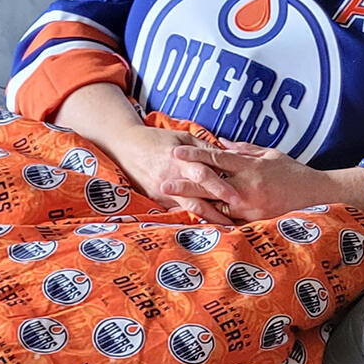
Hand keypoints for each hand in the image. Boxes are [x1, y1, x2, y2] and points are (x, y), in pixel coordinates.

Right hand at [111, 124, 239, 224]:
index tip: (237, 197)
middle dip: (218, 210)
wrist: (126, 147)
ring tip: (225, 227)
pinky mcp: (157, 200)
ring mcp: (163, 192)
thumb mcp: (182, 136)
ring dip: (208, 218)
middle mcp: (173, 178)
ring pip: (189, 208)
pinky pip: (178, 211)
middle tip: (237, 220)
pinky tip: (206, 225)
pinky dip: (192, 218)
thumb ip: (203, 147)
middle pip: (199, 197)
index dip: (220, 187)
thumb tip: (225, 155)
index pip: (204, 175)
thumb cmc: (157, 139)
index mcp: (181, 160)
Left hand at [162, 139, 338, 221]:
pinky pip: (228, 223)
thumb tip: (221, 142)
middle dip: (185, 184)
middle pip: (210, 185)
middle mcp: (247, 188)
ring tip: (173, 204)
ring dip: (193, 204)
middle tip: (163, 183)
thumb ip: (245, 149)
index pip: (216, 159)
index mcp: (250, 167)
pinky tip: (195, 221)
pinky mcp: (255, 223)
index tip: (176, 152)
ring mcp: (250, 209)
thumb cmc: (295, 173)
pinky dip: (211, 220)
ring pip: (215, 206)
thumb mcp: (271, 154)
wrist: (319, 196)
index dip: (195, 155)